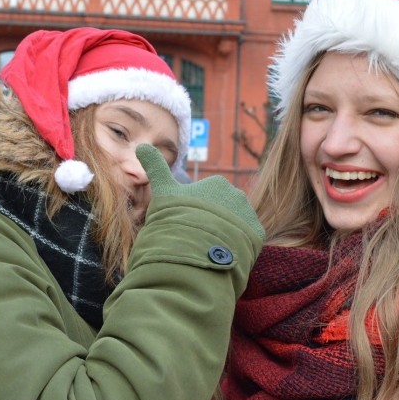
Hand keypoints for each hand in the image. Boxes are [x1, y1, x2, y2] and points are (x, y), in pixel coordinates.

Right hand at [136, 144, 264, 240]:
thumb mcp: (162, 191)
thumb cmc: (176, 217)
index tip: (184, 224)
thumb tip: (141, 146)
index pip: (205, 199)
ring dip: (226, 233)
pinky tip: (223, 253)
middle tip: (196, 237)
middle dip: (211, 222)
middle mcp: (237, 194)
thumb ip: (155, 168)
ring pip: (236, 224)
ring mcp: (249, 214)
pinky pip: (247, 239)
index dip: (192, 213)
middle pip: (223, 211)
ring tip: (209, 247)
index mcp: (217, 183)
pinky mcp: (257, 234)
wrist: (195, 247)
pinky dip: (237, 245)